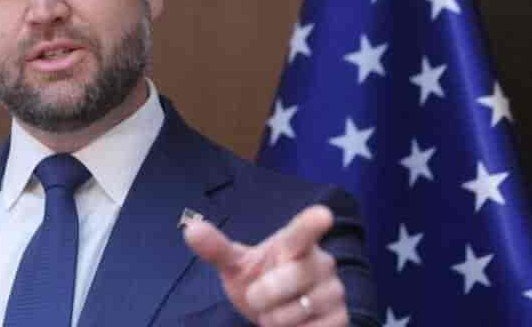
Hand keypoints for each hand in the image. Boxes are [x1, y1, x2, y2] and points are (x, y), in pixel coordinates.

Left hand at [183, 206, 347, 326]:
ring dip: (274, 318)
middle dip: (263, 295)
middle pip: (289, 279)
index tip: (322, 215)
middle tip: (258, 296)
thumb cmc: (258, 280)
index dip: (313, 224)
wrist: (276, 314)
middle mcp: (321, 262)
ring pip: (296, 311)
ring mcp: (334, 291)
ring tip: (276, 311)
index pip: (304, 231)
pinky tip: (294, 324)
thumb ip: (216, 249)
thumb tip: (190, 228)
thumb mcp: (235, 266)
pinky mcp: (341, 318)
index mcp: (295, 243)